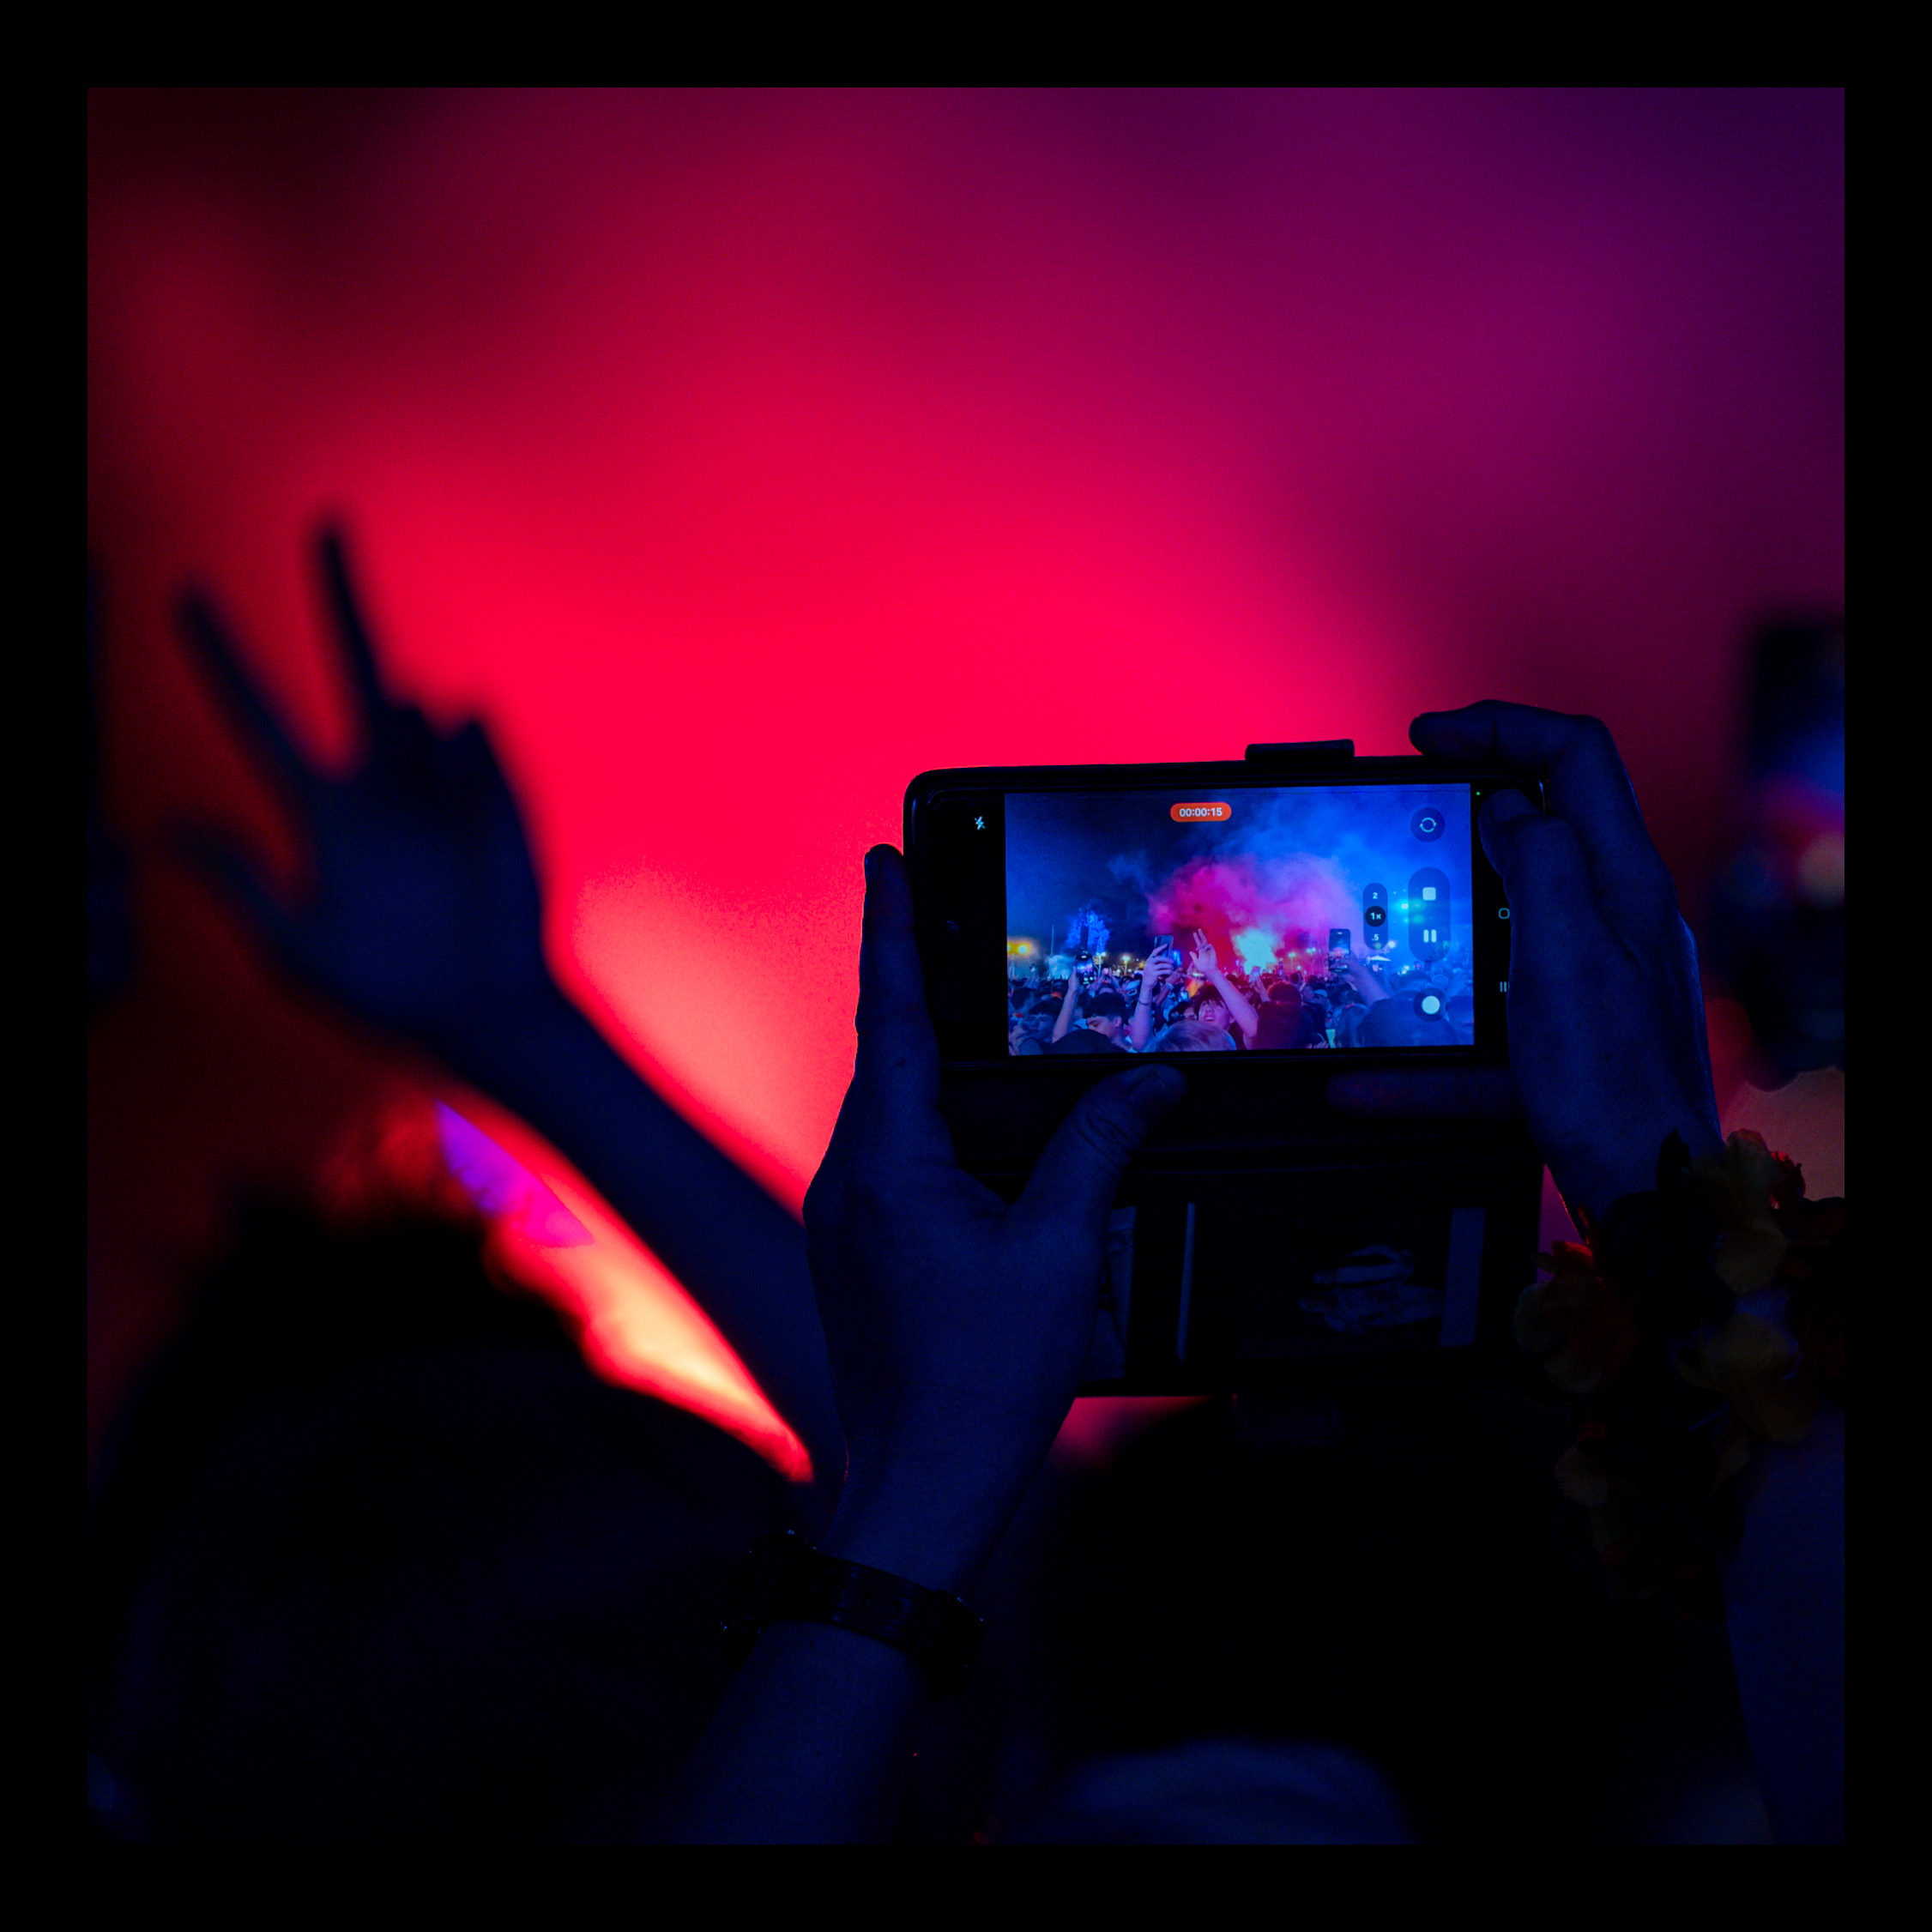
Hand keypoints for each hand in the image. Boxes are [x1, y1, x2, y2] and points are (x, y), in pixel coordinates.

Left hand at [177, 531, 550, 1062]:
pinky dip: (458, 760)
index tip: (183, 594)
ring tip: (423, 822)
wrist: (486, 1007)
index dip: (221, 655)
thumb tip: (165, 825)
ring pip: (411, 708)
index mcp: (318, 811)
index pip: (258, 716)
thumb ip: (234, 883)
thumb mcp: (288, 949)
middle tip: (322, 521)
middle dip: (340, 593)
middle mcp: (375, 780)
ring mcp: (437, 777)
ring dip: (406, 744)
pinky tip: (465, 821)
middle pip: (353, 665)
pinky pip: (467, 730)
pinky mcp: (493, 782)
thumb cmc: (385, 992)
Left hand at [803, 848, 1183, 1590]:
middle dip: (920, 985)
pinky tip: (979, 1130)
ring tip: (980, 1017)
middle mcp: (849, 1176)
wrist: (919, 1482)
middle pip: (888, 1057)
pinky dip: (933, 1122)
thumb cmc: (981, 1376)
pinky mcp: (857, 1248)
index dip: (893, 932)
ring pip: (890, 1110)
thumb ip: (1099, 1151)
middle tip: (947, 914)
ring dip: (932, 1062)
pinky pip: (892, 1155)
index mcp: (888, 1161)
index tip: (885, 858)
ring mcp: (844, 1215)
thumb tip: (1150, 1081)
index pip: (892, 1018)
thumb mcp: (1059, 1250)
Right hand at [1143, 944, 1174, 987]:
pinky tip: (1170, 972)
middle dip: (1167, 959)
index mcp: (1149, 960)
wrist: (1146, 984)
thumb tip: (1167, 959)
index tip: (1166, 945)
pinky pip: (1163, 971)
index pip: (1154, 952)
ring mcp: (1151, 969)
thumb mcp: (1152, 967)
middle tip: (1172, 961)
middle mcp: (1149, 963)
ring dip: (1169, 966)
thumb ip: (1157, 963)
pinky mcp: (1154, 974)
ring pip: (1162, 965)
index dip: (1160, 948)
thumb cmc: (1151, 974)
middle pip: (1159, 958)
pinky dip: (1168, 971)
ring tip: (1172, 968)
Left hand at [1186, 929, 1217, 975]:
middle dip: (1201, 935)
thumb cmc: (1203, 967)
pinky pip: (1209, 946)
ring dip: (1201, 945)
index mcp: (1201, 951)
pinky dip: (1205, 947)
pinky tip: (1203, 950)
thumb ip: (1193, 957)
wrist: (1209, 970)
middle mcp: (1205, 949)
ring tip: (1199, 950)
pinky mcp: (1213, 951)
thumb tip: (1190, 951)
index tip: (1194, 933)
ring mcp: (1209, 950)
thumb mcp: (1196, 962)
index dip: (1197, 938)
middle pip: (1203, 940)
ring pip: (1205, 943)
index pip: (1199, 943)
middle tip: (1198, 929)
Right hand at [1329, 702, 1721, 1225]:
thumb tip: (1508, 804)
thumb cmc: (1615, 1082)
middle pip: (1541, 831)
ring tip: (1380, 940)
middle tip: (1404, 812)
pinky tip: (1369, 1083)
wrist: (1648, 1193)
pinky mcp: (1565, 1043)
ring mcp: (1592, 982)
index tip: (1429, 737)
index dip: (1501, 726)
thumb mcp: (1565, 951)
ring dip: (1438, 930)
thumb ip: (1536, 861)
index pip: (1575, 757)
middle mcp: (1615, 921)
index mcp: (1623, 881)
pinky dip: (1427, 1052)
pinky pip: (1483, 1033)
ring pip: (1503, 929)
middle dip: (1464, 815)